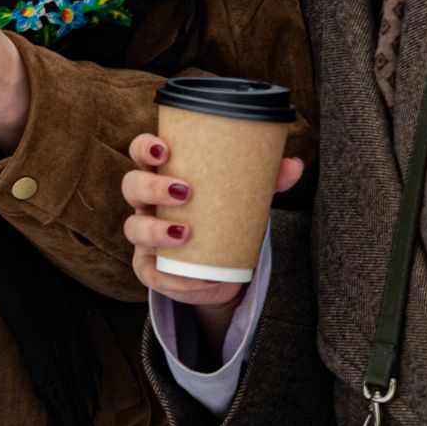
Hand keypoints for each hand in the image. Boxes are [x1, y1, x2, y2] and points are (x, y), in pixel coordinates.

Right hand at [121, 133, 303, 351]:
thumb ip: (266, 181)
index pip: (141, 153)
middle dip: (151, 185)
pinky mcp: (149, 270)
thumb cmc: (223, 219)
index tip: (165, 149)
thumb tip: (295, 165)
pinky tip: (197, 277)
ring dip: (155, 229)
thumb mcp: (243, 199)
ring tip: (185, 232)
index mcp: (163, 175)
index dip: (146, 148)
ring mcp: (143, 237)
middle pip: (130, 185)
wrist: (220, 272)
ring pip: (132, 227)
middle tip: (184, 191)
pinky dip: (174, 277)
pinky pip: (150, 273)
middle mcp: (147, 203)